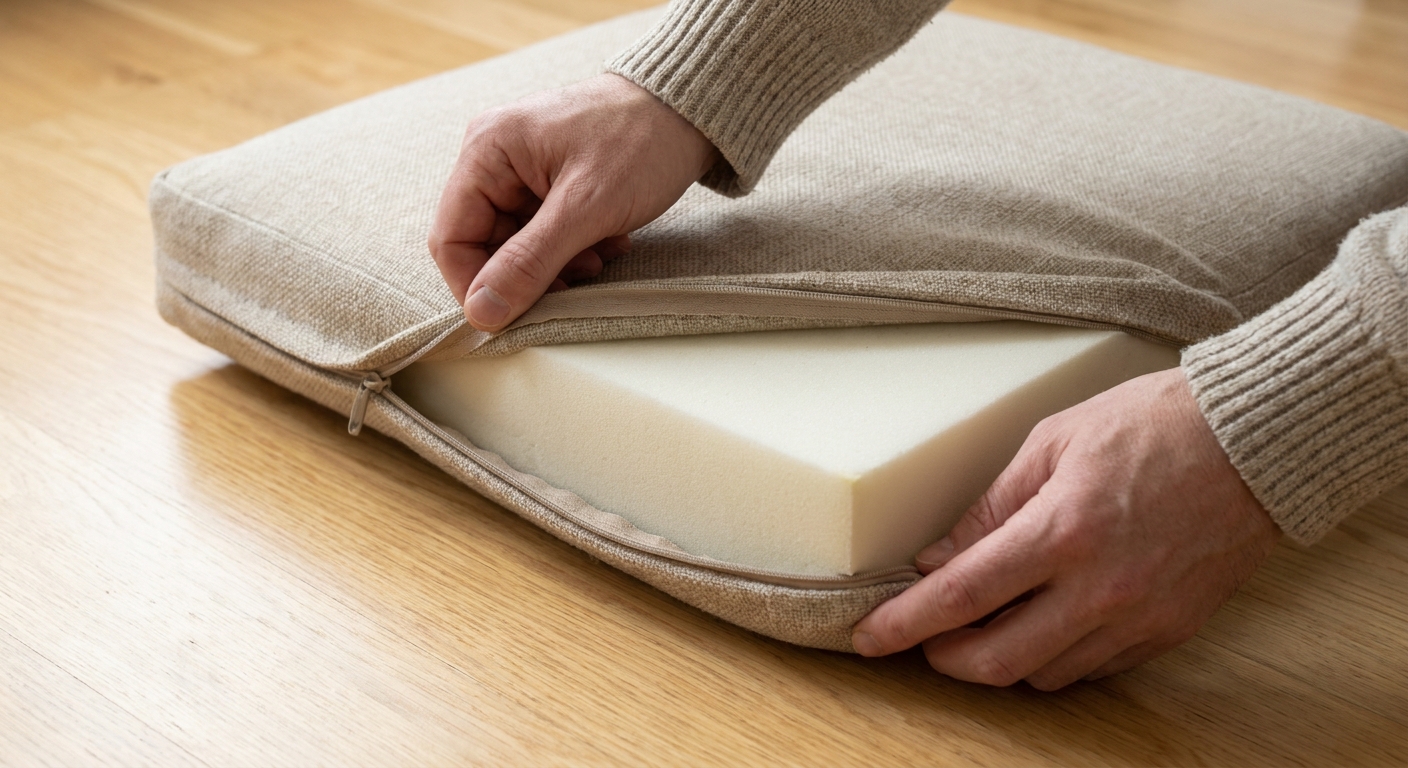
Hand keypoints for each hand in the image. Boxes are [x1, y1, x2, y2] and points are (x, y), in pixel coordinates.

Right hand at [428, 73, 718, 330]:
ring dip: (556, 264)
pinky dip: (573, 248)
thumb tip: (482, 311)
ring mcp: (522, 172)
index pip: (451, 238)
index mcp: (487, 151)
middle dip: (529, 273)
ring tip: (598, 255)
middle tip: (573, 283)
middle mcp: (495, 159)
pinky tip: (606, 241)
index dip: (476, 285)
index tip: (511, 317)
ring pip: (518, 246)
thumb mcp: (585, 209)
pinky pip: (544, 234)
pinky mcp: (549, 184)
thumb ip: (529, 262)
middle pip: (485, 245)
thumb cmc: (641, 141)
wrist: (690, 112)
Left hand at [851, 368, 1281, 688]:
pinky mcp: (1169, 631)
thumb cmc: (1154, 424)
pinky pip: (1093, 668)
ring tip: (983, 622)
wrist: (1255, 442)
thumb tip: (940, 558)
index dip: (905, 624)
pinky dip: (1054, 655)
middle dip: (944, 657)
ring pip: (1043, 673)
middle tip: (924, 636)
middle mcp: (1100, 588)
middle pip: (996, 659)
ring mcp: (1138, 617)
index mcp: (1062, 531)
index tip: (869, 637)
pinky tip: (1042, 623)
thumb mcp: (1053, 442)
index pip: (962, 596)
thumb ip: (991, 507)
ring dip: (999, 658)